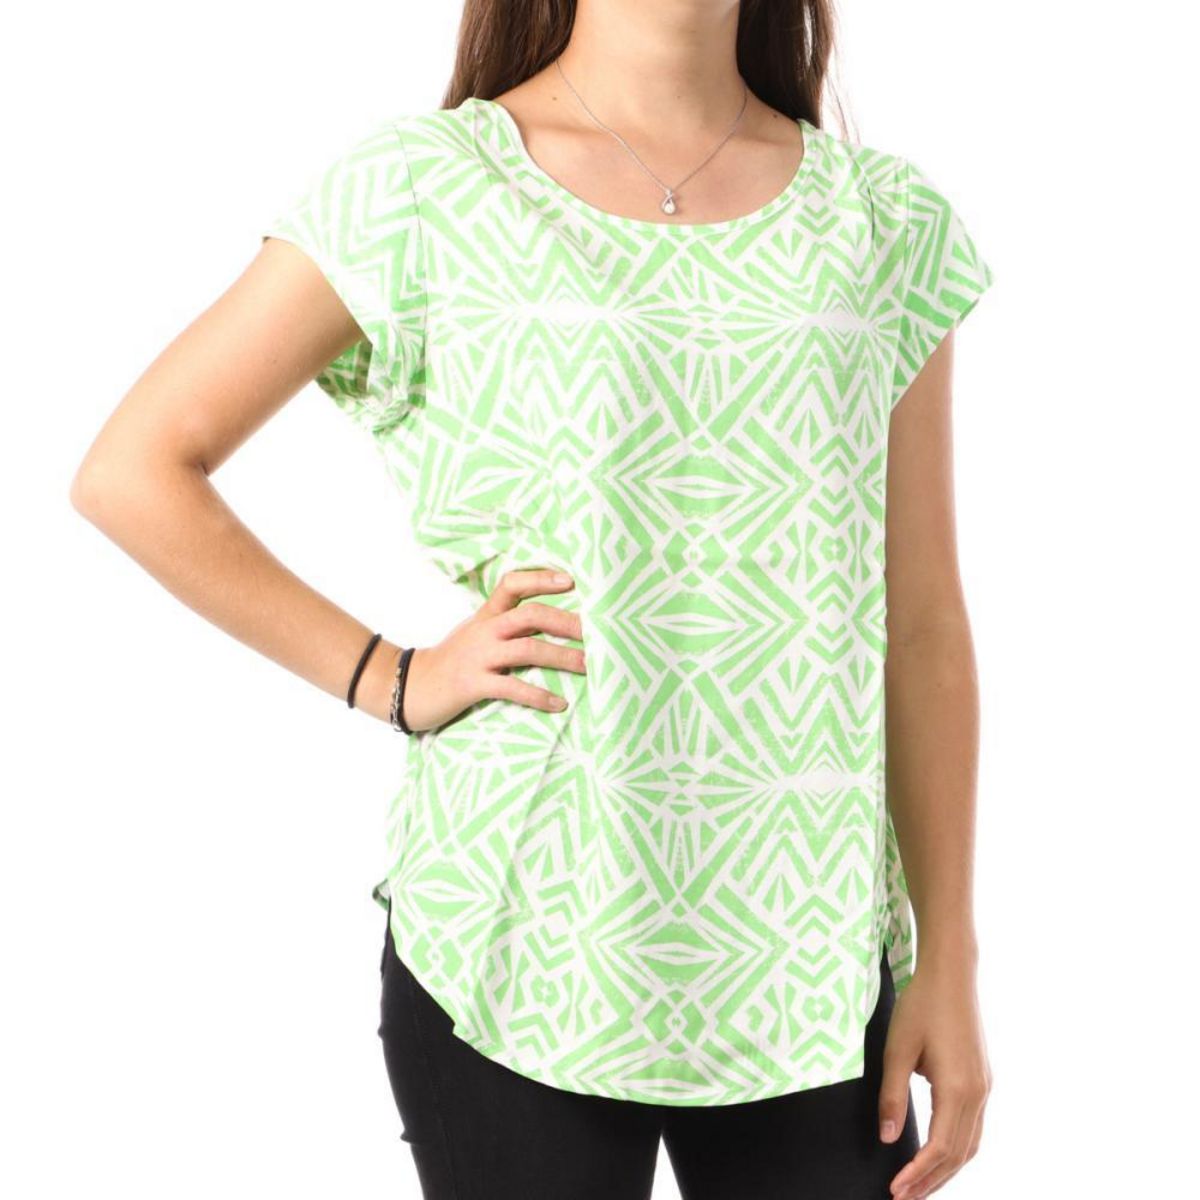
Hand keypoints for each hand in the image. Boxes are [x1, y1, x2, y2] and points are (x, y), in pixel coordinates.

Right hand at [400, 567, 586, 732]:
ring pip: (528, 649)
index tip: (571, 580)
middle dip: (565, 622)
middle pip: (530, 615)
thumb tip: (550, 624)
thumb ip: (506, 625)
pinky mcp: (473, 685)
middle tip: (596, 633)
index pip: (512, 584)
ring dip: (562, 657)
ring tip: (588, 667)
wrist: (410, 685)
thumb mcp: (476, 634)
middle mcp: (485, 631)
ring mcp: (479, 657)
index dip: (541, 579)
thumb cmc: (452, 660)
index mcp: (486, 615)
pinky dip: (539, 696)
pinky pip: (512, 688)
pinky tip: (559, 704)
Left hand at [879, 951, 992, 1198]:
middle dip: (932, 1181)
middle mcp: (978, 1094)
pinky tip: (940, 1155)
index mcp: (958, 1089)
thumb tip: (887, 1137)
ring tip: (920, 1186)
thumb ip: (891, 1095)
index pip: (940, 1148)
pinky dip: (957, 1150)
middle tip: (904, 1199)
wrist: (952, 975)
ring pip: (970, 1144)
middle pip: (958, 1155)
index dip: (918, 1174)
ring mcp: (984, 1087)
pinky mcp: (982, 1079)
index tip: (896, 1190)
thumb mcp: (897, 1048)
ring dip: (947, 1169)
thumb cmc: (921, 1005)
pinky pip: (974, 1127)